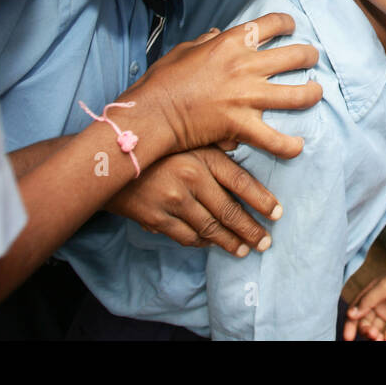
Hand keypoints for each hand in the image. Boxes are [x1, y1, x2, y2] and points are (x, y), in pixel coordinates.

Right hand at [105, 146, 278, 254]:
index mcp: (202, 157)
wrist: (108, 159)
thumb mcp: (188, 135)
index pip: (241, 182)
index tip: (277, 213)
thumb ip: (214, 142)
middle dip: (251, 229)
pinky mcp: (156, 218)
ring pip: (210, 228)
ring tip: (245, 249)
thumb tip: (240, 142)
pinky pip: (186, 236)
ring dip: (230, 242)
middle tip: (266, 242)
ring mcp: (173, 201)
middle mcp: (191, 179)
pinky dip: (202, 242)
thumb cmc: (155, 144)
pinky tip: (213, 244)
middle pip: (229, 211)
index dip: (263, 200)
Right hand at [122, 13, 321, 158]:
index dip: (287, 22)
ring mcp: (247, 96)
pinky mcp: (242, 125)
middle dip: (309, 56)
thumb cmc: (162, 81)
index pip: (271, 24)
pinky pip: (276, 139)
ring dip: (312, 93)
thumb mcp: (182, 51)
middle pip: (295, 55)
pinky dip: (290, 145)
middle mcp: (245, 66)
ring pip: (298, 95)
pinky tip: (298, 145)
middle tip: (312, 59)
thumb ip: (203, 41)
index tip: (291, 26)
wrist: (152, 113)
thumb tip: (214, 33)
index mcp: (231, 43)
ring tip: (316, 93)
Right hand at [344, 258, 385, 339]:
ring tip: (379, 339)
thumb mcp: (385, 287)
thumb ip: (368, 301)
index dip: (350, 324)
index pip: (355, 310)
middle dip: (364, 330)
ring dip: (374, 336)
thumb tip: (350, 315)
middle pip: (364, 322)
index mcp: (371, 292)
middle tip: (371, 334)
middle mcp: (378, 303)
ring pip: (375, 329)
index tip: (348, 337)